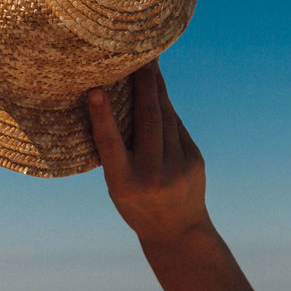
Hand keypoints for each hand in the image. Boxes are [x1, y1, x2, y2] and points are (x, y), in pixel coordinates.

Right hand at [87, 60, 209, 244]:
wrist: (178, 233)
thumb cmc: (137, 205)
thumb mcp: (119, 188)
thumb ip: (119, 153)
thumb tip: (122, 102)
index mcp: (125, 185)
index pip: (111, 145)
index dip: (103, 116)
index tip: (96, 89)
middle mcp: (153, 176)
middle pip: (148, 121)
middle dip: (142, 86)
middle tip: (137, 58)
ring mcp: (178, 168)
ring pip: (166, 118)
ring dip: (157, 89)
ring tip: (149, 66)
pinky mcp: (195, 161)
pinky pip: (177, 127)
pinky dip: (166, 110)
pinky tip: (159, 94)